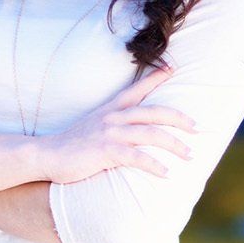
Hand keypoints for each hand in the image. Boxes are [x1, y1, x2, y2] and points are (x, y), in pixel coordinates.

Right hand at [36, 65, 196, 183]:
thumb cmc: (70, 146)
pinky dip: (155, 166)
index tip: (173, 68)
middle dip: (180, 119)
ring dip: (175, 145)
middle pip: (155, 111)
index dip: (155, 77)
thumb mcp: (92, 127)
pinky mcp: (106, 151)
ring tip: (190, 155)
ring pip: (151, 134)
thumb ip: (111, 125)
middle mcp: (113, 117)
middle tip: (197, 128)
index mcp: (111, 109)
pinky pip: (137, 157)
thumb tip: (128, 132)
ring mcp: (110, 133)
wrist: (46, 155)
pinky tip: (167, 174)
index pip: (137, 89)